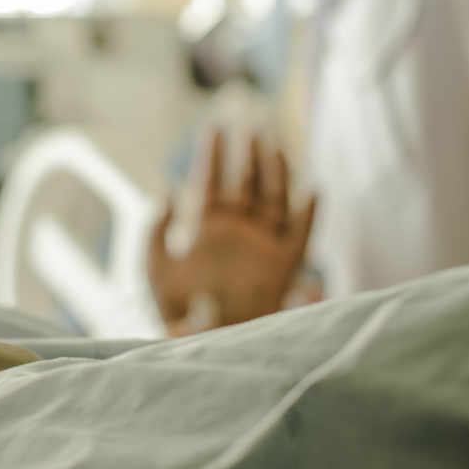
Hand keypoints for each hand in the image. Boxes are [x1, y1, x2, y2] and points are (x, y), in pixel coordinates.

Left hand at [147, 131, 316, 332]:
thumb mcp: (156, 270)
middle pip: (246, 184)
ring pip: (274, 200)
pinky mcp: (283, 267)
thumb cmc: (177, 313)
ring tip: (274, 143)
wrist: (205, 344)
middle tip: (250, 124)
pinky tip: (312, 190)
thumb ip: (156, 232)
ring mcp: (261, 246)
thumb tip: (167, 191)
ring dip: (276, 172)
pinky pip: (301, 235)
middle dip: (248, 154)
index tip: (214, 128)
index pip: (211, 184)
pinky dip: (309, 214)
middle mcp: (238, 233)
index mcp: (208, 230)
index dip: (212, 156)